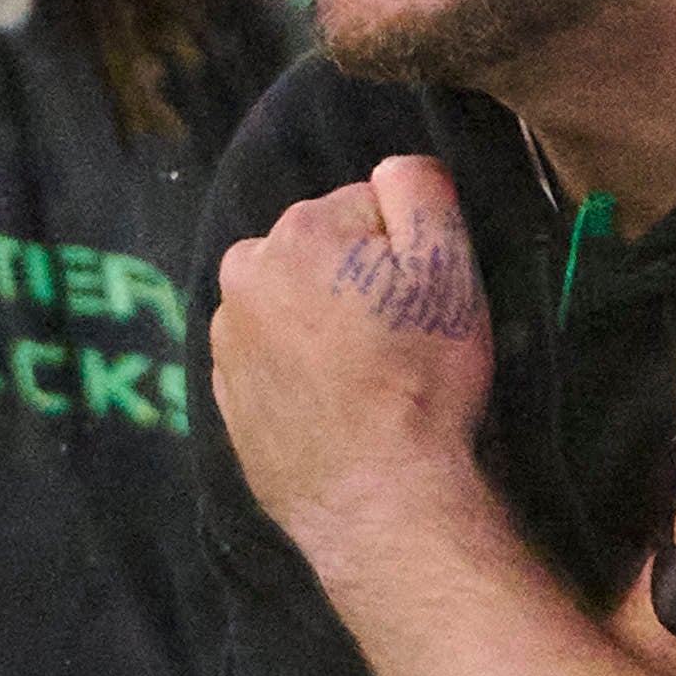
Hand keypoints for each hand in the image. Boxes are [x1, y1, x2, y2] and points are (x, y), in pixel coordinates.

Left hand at [211, 156, 499, 562]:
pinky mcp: (227, 400)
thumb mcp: (448, 268)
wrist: (380, 504)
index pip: (368, 211)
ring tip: (367, 382)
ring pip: (292, 308)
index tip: (421, 306)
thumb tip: (394, 171)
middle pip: (321, 255)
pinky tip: (336, 408)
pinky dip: (300, 375)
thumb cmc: (422, 383)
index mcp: (296, 233)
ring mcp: (227, 343)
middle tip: (397, 347)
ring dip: (324, 327)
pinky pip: (273, 363)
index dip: (406, 253)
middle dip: (356, 284)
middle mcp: (243, 278)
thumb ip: (420, 189)